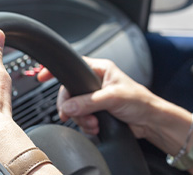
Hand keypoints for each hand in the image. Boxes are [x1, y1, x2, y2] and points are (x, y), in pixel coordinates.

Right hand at [37, 57, 163, 137]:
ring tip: (94, 123)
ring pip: (74, 107)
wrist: (150, 122)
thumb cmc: (140, 102)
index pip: (72, 65)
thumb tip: (68, 106)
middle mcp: (95, 82)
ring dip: (81, 119)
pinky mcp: (96, 111)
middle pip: (69, 92)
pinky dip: (86, 125)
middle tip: (73, 115)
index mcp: (100, 69)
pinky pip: (81, 118)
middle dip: (72, 107)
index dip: (56, 70)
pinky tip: (96, 127)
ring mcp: (95, 97)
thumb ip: (88, 102)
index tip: (42, 77)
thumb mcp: (112, 98)